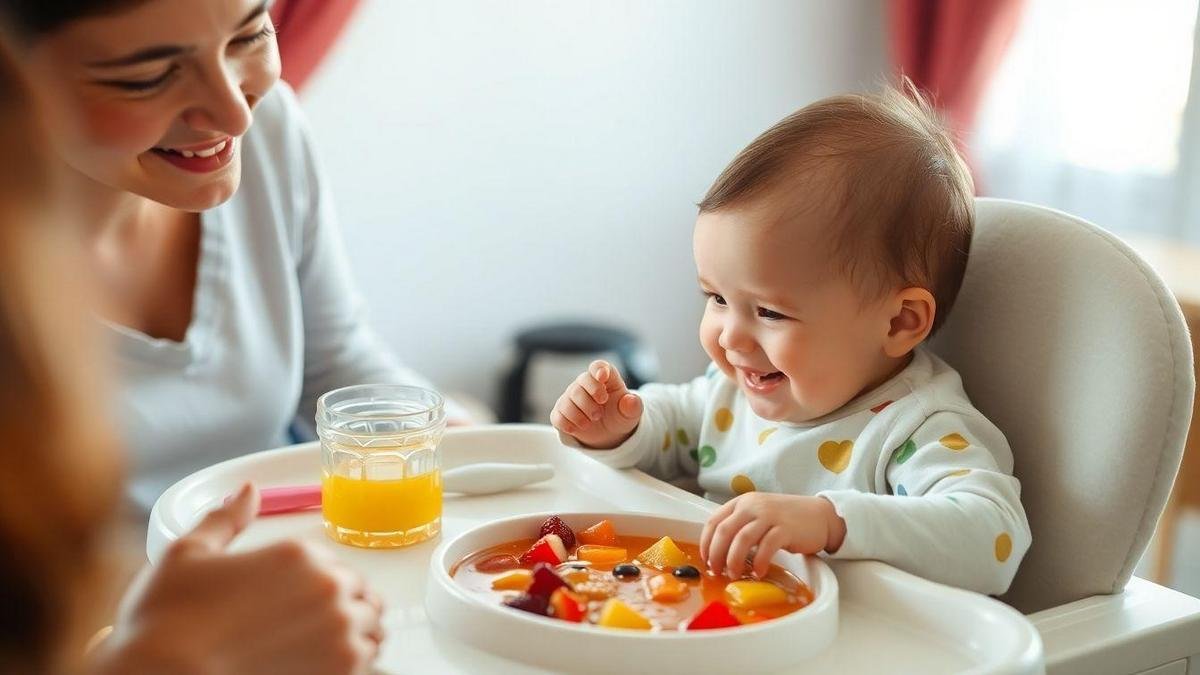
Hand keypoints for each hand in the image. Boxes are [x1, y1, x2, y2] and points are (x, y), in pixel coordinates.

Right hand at [92, 484, 382, 674]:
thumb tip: (247, 491)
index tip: (294, 600)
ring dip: (353, 633)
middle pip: (359, 593)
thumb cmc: (166, 621)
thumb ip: (226, 519)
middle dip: (339, 605)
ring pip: (371, 627)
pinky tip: (319, 665)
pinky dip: (353, 663)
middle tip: (304, 626)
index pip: (334, 565)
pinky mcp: (342, 672)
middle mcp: (327, 588)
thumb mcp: (187, 553)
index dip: (316, 583)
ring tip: (317, 647)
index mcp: (299, 554)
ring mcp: (340, 632)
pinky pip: (369, 662)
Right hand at [550, 359, 643, 448]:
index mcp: (605, 379)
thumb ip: (633, 406)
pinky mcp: (561, 412)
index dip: (599, 370)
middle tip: (599, 415)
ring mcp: (571, 397)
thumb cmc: (620, 416)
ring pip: (567, 400)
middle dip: (589, 400)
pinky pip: (557, 416)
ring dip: (579, 415)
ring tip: (590, 423)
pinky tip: (576, 429)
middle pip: (580, 382)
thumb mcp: (631, 413)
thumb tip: (631, 400)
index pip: (598, 367)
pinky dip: (566, 424)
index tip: (602, 378)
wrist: (609, 433)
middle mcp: (585, 384)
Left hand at [699, 493, 846, 578]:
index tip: (705, 559)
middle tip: (717, 571)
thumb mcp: (758, 515)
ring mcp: (770, 515)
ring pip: (742, 539)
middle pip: (724, 531)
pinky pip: (766, 547)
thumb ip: (740, 526)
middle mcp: (753, 506)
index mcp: (742, 502)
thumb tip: (719, 553)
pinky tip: (757, 573)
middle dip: (716, 554)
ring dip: (734, 560)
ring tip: (735, 574)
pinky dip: (758, 563)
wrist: (820, 515)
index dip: (706, 542)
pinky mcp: (785, 529)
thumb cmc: (786, 519)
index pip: (714, 521)